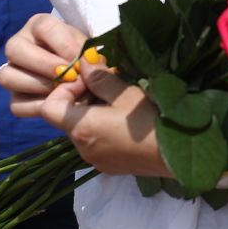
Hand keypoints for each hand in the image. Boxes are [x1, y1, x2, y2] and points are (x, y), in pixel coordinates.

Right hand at [0, 13, 88, 119]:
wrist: (86, 79)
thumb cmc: (87, 58)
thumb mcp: (90, 51)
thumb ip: (89, 55)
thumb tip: (91, 62)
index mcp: (39, 25)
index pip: (44, 27)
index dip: (65, 45)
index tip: (85, 60)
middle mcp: (19, 45)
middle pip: (15, 49)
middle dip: (45, 64)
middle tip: (71, 76)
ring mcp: (12, 72)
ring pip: (8, 77)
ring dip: (39, 86)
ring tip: (65, 91)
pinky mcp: (15, 98)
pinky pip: (16, 104)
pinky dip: (37, 107)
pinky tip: (57, 105)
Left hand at [46, 61, 167, 176]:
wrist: (178, 156)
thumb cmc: (150, 121)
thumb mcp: (126, 93)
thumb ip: (99, 77)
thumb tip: (82, 62)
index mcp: (81, 128)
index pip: (50, 106)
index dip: (64, 89)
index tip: (88, 81)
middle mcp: (81, 148)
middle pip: (66, 118)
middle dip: (82, 98)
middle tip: (107, 86)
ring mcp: (94, 160)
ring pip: (82, 130)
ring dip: (93, 113)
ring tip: (119, 103)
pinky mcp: (108, 166)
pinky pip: (95, 143)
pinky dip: (102, 129)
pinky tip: (125, 123)